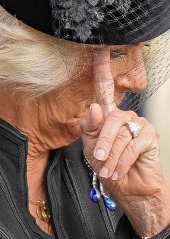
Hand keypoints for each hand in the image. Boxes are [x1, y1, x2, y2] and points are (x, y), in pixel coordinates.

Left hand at [80, 48, 169, 238]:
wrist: (130, 190)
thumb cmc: (108, 166)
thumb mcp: (90, 148)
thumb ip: (89, 128)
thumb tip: (95, 107)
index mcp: (107, 115)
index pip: (103, 88)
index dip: (102, 68)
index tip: (99, 48)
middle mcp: (124, 115)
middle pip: (110, 119)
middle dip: (101, 142)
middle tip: (97, 160)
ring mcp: (140, 124)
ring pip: (119, 135)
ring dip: (110, 156)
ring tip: (107, 170)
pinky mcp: (151, 136)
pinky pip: (131, 145)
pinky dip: (121, 161)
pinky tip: (119, 171)